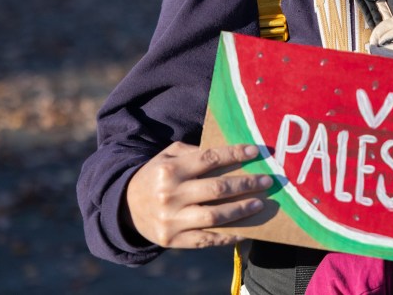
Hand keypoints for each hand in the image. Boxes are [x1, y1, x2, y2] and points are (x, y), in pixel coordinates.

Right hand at [124, 141, 272, 248]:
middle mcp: (169, 195)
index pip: (209, 159)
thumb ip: (194, 152)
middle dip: (246, 184)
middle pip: (217, 189)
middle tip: (267, 181)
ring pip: (215, 216)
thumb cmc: (156, 176)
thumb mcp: (167, 156)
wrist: (124, 208)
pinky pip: (206, 239)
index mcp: (169, 170)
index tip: (256, 151)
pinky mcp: (172, 240)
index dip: (235, 154)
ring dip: (241, 210)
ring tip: (260, 204)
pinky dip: (228, 236)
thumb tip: (230, 152)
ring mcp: (170, 220)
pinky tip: (245, 229)